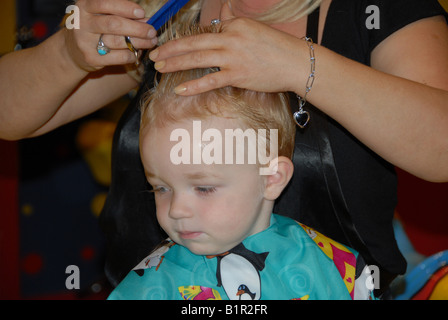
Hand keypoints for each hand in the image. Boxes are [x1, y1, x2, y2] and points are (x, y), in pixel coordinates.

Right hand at [64, 0, 157, 71]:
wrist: (72, 51)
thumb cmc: (94, 29)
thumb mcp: (101, 15)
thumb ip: (120, 15)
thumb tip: (146, 20)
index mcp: (85, 6)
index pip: (106, 3)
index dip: (126, 7)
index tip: (142, 13)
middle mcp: (82, 22)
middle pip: (114, 24)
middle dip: (137, 28)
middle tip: (152, 31)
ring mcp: (85, 41)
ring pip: (118, 41)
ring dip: (139, 42)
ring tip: (150, 42)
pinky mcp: (91, 58)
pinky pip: (118, 57)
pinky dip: (131, 55)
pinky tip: (136, 53)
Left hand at [149, 2, 306, 94]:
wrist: (297, 63)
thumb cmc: (278, 48)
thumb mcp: (254, 29)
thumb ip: (235, 22)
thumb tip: (224, 11)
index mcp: (234, 25)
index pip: (204, 33)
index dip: (185, 41)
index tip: (171, 48)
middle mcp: (231, 38)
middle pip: (193, 43)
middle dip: (170, 49)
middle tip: (154, 55)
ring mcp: (233, 57)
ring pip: (197, 59)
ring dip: (175, 63)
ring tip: (159, 68)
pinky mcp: (238, 75)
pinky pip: (210, 80)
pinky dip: (193, 85)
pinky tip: (179, 88)